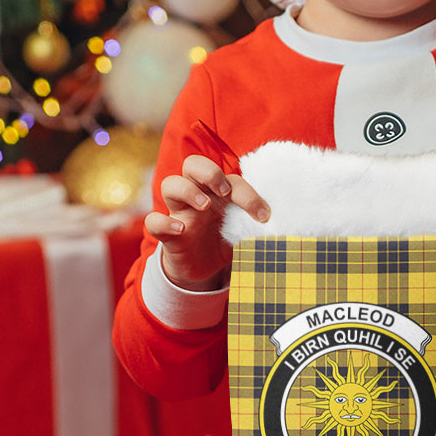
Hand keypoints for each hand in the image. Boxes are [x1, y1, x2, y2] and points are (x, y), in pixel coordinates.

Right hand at [144, 154, 269, 290]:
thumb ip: (256, 225)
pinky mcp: (166, 234)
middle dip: (209, 172)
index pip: (230, 178)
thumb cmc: (225, 241)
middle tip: (224, 191)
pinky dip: (163, 222)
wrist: (204, 271)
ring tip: (205, 206)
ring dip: (188, 190)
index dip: (248, 194)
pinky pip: (153, 221)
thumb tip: (282, 226)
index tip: (263, 216)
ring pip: (170, 184)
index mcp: (218, 192)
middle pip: (193, 164)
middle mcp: (197, 196)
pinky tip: (181, 230)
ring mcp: (179, 213)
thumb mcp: (243, 232)